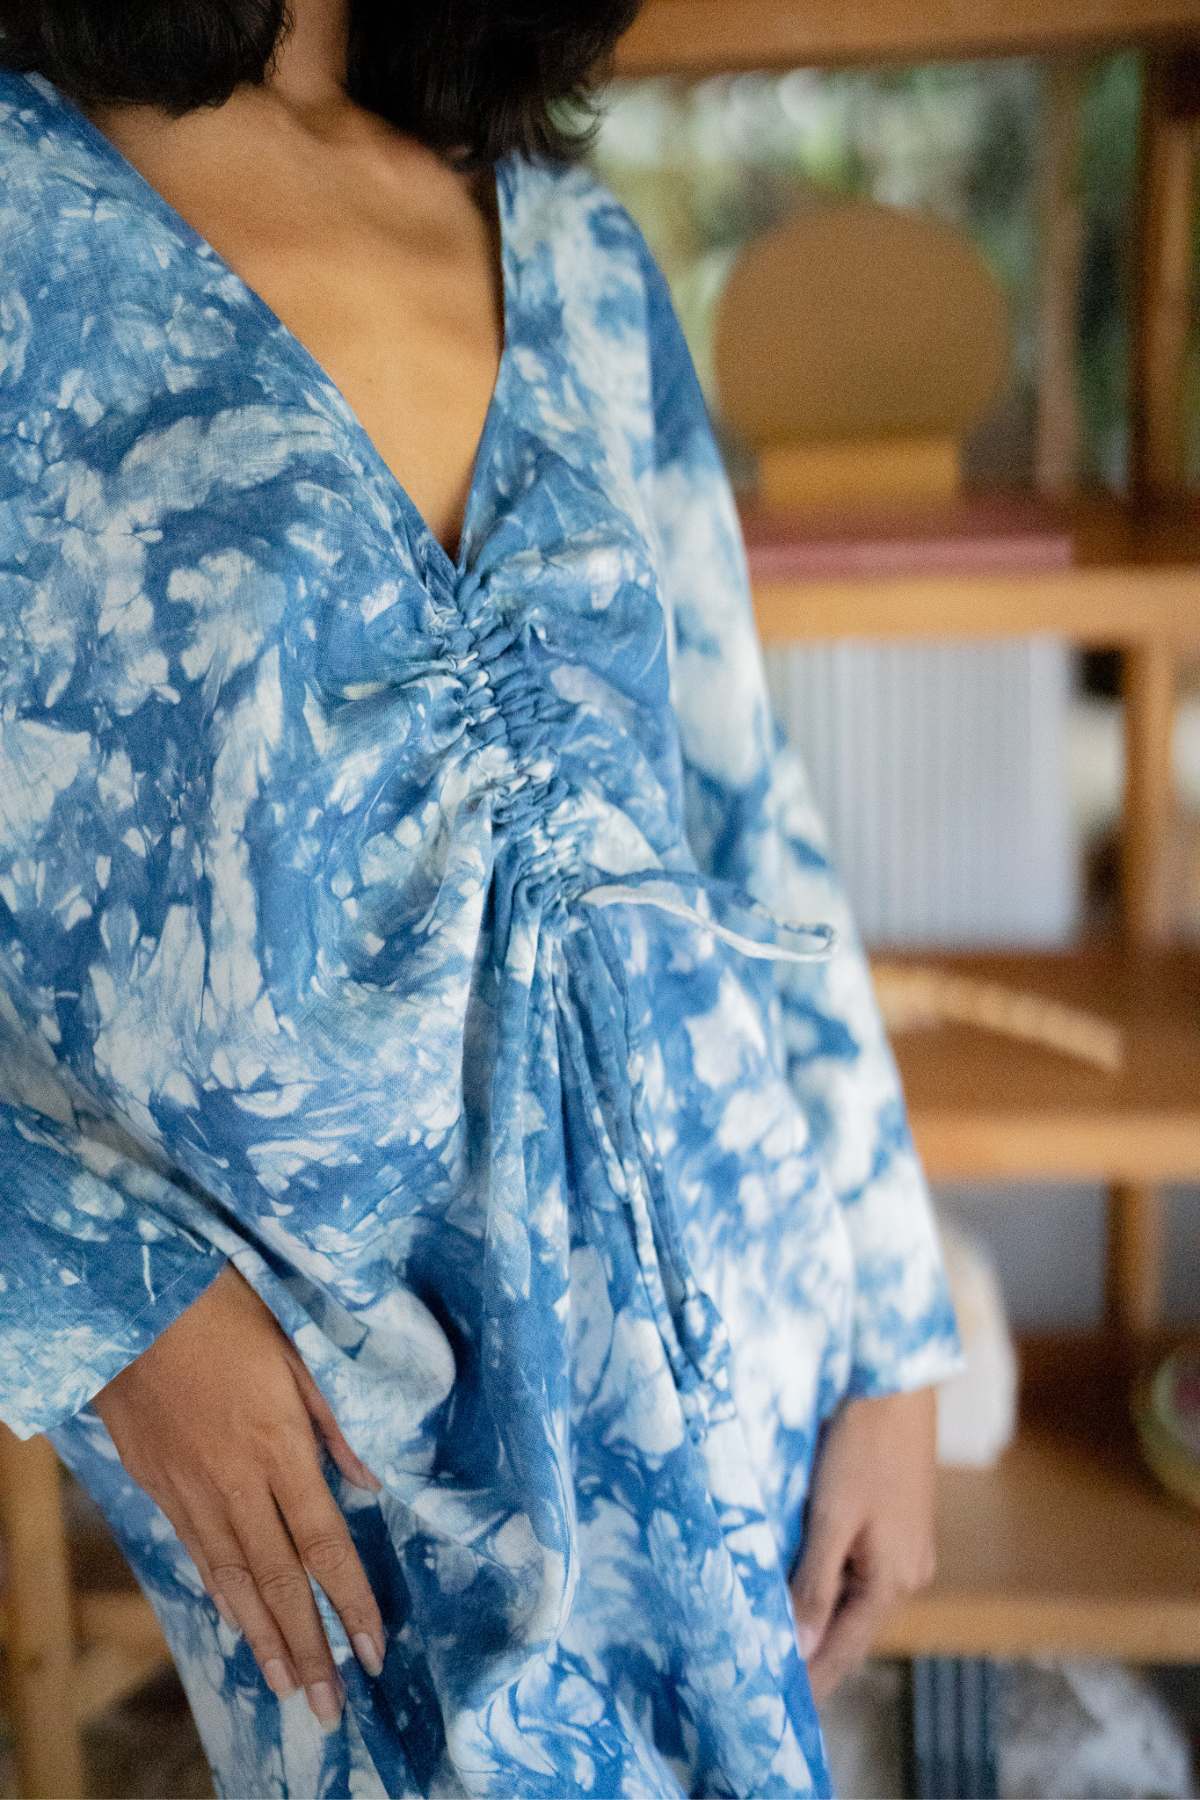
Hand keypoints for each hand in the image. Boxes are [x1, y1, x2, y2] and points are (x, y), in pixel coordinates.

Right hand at [92, 1260, 385, 1732]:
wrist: (132, 1302)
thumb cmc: (226, 1311)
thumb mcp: (298, 1348)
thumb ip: (336, 1421)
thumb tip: (371, 1480)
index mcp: (279, 1448)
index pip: (324, 1545)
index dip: (350, 1602)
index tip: (373, 1651)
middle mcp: (236, 1482)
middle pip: (278, 1581)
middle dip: (307, 1647)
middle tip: (328, 1706)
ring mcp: (191, 1489)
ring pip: (232, 1580)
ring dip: (262, 1639)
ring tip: (286, 1684)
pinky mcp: (157, 1484)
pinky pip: (196, 1553)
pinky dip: (220, 1596)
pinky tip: (235, 1620)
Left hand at [789, 1386, 937, 1703]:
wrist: (896, 1382)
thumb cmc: (862, 1447)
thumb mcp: (831, 1518)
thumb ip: (814, 1585)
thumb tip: (799, 1649)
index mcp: (894, 1581)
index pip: (846, 1650)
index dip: (813, 1680)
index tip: (780, 1709)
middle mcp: (908, 1572)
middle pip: (853, 1627)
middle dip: (815, 1652)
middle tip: (768, 1676)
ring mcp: (908, 1547)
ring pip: (856, 1597)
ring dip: (821, 1616)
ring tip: (779, 1638)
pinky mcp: (899, 1522)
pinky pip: (861, 1569)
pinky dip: (832, 1584)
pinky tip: (805, 1583)